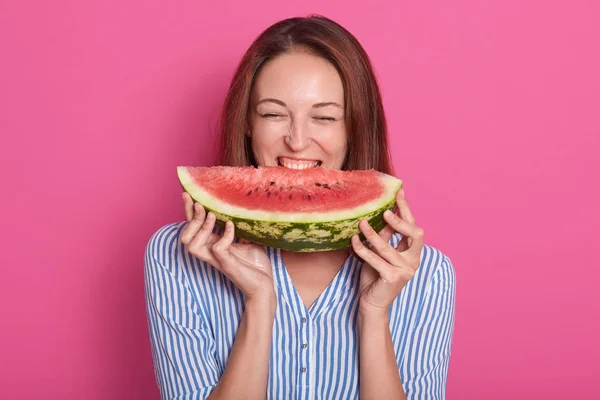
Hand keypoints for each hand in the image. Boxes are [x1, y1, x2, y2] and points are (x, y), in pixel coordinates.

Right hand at [179, 192, 274, 303]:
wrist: (264, 286)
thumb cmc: (256, 265)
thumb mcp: (249, 240)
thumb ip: (242, 227)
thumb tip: (243, 207)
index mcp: (213, 245)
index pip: (194, 227)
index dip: (188, 212)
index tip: (188, 194)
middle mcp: (211, 252)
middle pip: (186, 235)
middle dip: (190, 217)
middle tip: (200, 203)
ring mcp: (218, 259)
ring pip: (192, 245)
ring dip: (200, 228)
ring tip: (211, 215)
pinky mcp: (228, 265)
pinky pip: (217, 249)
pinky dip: (224, 236)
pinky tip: (231, 226)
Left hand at [351, 189, 424, 315]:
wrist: (372, 303)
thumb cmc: (375, 276)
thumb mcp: (381, 252)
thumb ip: (385, 236)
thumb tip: (383, 213)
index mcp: (413, 253)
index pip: (413, 227)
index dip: (406, 209)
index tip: (399, 192)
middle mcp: (413, 261)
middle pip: (415, 234)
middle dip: (401, 219)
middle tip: (385, 210)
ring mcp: (405, 270)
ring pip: (387, 246)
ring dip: (372, 234)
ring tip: (361, 223)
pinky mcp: (393, 278)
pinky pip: (375, 259)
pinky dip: (362, 249)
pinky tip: (354, 241)